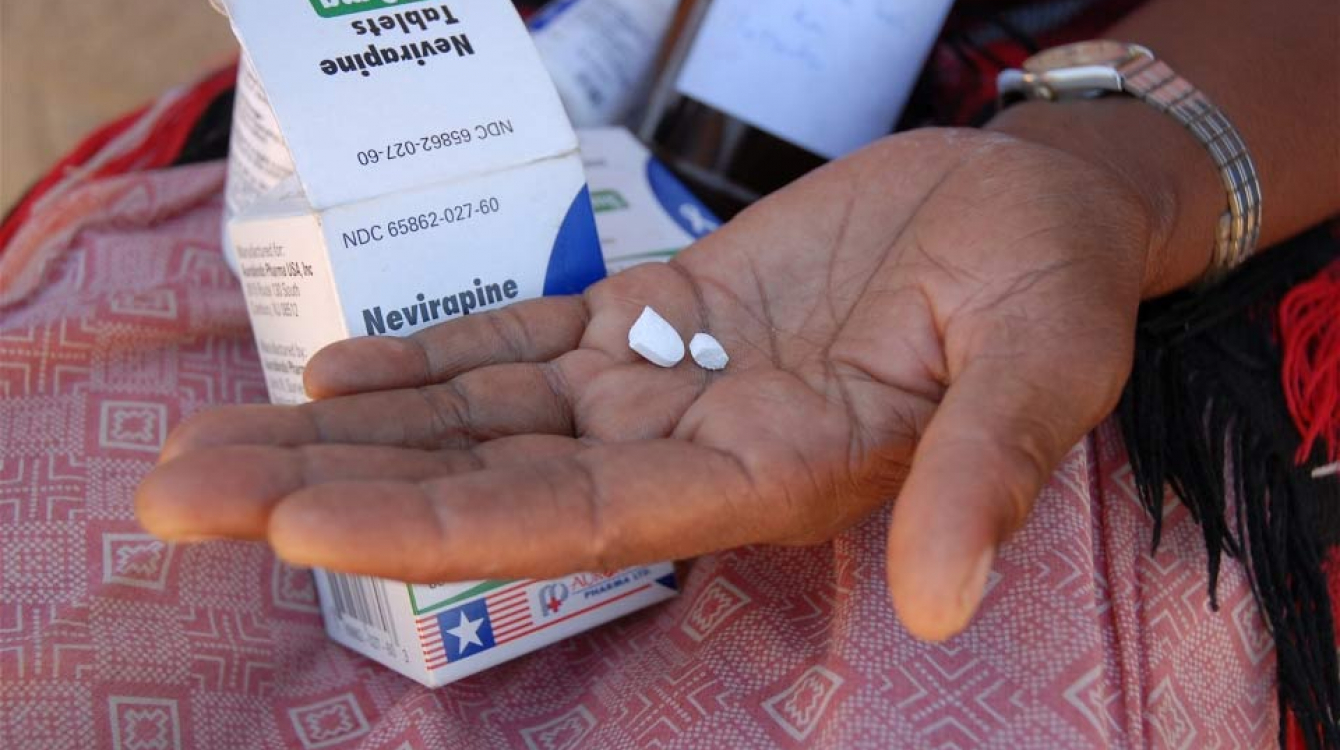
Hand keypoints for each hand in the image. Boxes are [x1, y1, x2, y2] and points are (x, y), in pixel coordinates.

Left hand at [138, 128, 1156, 639]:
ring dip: (347, 432)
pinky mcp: (659, 315)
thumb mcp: (1045, 359)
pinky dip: (431, 360)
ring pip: (483, 418)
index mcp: (773, 474)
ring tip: (207, 447)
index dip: (444, 524)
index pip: (583, 521)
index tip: (302, 525)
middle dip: (336, 492)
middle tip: (175, 497)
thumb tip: (940, 603)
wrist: (1028, 208)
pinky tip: (332, 374)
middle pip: (491, 483)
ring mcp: (665, 382)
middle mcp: (694, 448)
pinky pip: (526, 344)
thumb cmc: (1049, 281)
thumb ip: (988, 468)